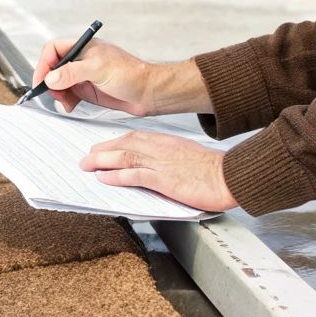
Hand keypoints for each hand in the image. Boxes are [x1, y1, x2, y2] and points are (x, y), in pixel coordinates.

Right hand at [33, 38, 155, 114]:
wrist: (148, 93)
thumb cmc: (130, 74)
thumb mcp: (98, 69)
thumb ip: (72, 72)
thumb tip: (50, 78)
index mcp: (83, 47)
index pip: (53, 49)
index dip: (44, 63)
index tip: (42, 80)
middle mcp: (81, 60)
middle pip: (53, 67)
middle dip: (50, 82)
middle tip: (54, 94)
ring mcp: (84, 75)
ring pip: (59, 83)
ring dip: (58, 93)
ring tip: (66, 103)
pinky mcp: (88, 90)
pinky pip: (69, 94)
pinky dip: (66, 101)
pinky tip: (71, 106)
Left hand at [79, 130, 237, 212]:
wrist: (228, 176)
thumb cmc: (212, 170)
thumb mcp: (187, 157)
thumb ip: (169, 158)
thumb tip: (155, 168)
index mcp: (166, 141)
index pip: (134, 137)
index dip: (114, 142)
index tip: (102, 147)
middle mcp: (160, 148)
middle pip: (124, 144)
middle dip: (102, 150)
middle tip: (87, 157)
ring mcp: (160, 163)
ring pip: (124, 157)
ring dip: (102, 161)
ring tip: (86, 166)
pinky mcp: (163, 179)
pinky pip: (134, 175)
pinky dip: (116, 176)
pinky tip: (103, 178)